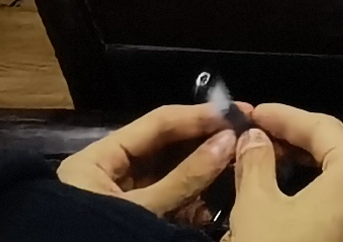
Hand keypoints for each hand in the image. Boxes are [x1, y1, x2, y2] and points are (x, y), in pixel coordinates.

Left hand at [59, 105, 246, 221]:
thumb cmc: (98, 235)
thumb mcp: (141, 209)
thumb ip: (184, 177)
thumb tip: (228, 141)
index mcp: (98, 159)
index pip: (157, 123)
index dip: (199, 116)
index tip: (239, 113)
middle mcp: (110, 173)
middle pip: (165, 147)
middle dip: (204, 144)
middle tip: (244, 138)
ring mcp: (123, 198)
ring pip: (170, 175)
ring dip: (201, 173)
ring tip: (235, 166)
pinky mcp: (134, 221)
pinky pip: (167, 202)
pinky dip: (190, 202)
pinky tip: (212, 204)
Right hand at [224, 102, 342, 241]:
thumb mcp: (257, 207)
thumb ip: (256, 164)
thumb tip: (254, 139)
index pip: (324, 127)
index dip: (286, 116)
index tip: (254, 113)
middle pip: (340, 148)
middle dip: (300, 137)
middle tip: (262, 134)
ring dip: (308, 163)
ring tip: (269, 159)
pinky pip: (342, 204)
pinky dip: (316, 190)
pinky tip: (286, 193)